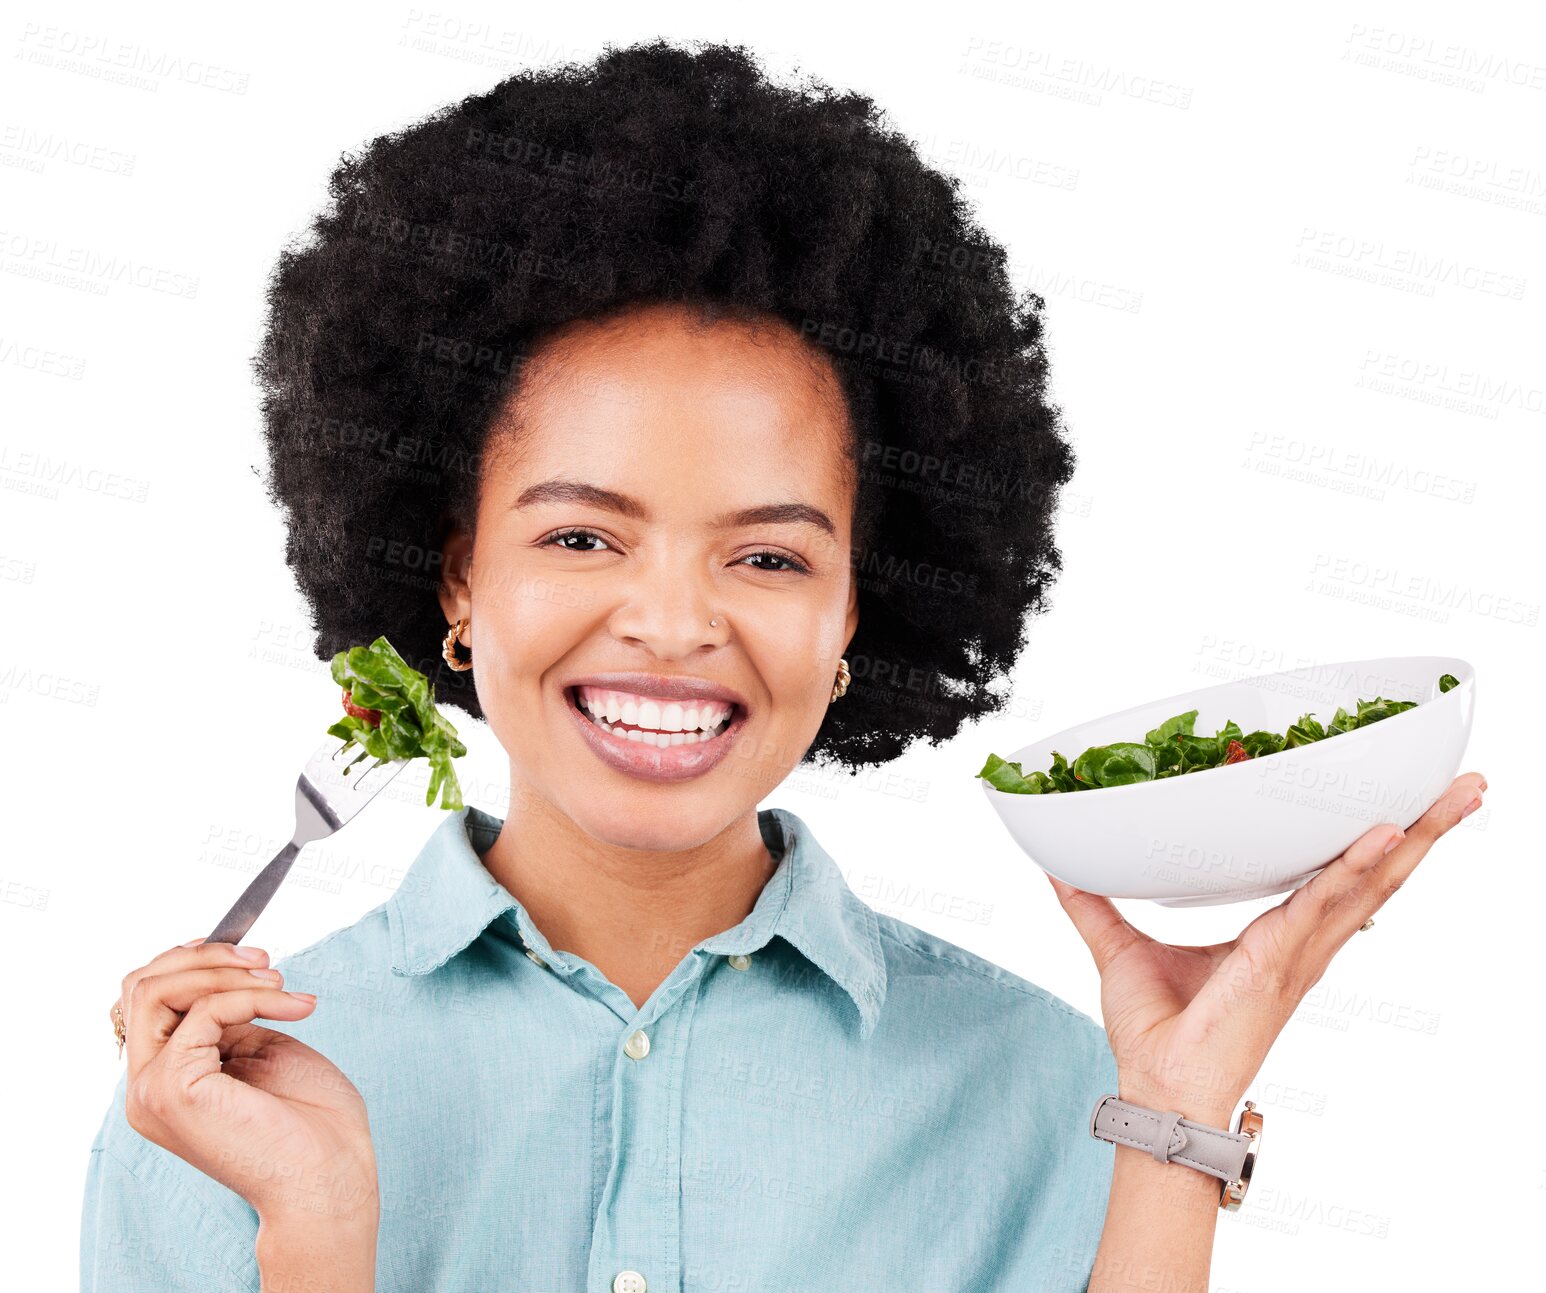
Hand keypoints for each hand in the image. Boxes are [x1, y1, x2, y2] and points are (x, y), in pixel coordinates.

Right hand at [114, 937, 378, 1229]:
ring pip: (154, 990)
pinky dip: (252, 996)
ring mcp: (152, 1090)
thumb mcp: (262, 1050)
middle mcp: (145, 1088)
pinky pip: (205, 1010)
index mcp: (165, 1081)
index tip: (246, 952)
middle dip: (206, 956)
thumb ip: (229, 1018)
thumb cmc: (311, 1121)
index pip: (146, 1000)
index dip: (190, 961)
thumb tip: (221, 973)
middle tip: (267, 960)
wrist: (329, 1175)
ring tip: (279, 980)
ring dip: (224, 969)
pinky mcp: (173, 1088)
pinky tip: (294, 1006)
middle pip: (140, 986)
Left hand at [1047, 771, 1486, 1122]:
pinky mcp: (1280, 962)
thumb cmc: (1156, 1035)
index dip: (1371, 834)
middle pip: (1378, 873)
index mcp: (1278, 936)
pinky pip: (1324, 906)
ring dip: (1417, 836)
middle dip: (1425, 827)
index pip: (1336, 872)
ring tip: (1457, 793)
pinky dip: (1354, 869)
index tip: (1400, 794)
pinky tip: (1384, 835)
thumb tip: (1059, 861)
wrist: (1156, 1089)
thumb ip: (1094, 903)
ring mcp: (1299, 953)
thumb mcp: (1120, 949)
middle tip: (1466, 782)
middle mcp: (1303, 941)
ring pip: (1370, 882)